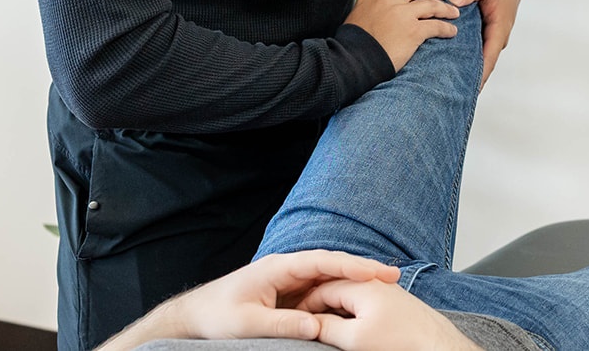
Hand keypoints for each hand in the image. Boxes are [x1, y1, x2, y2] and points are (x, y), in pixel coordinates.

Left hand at [95, 251, 399, 349]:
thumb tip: (317, 327)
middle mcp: (286, 268)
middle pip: (332, 264)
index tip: (382, 271)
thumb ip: (283, 324)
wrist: (195, 316)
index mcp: (279, 267)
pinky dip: (338, 292)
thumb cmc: (217, 316)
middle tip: (394, 277)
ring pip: (327, 276)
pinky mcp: (287, 293)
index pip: (325, 262)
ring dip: (353, 280)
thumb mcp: (248, 324)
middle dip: (363, 269)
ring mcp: (287, 279)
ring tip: (383, 288)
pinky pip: (318, 290)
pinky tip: (356, 301)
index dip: (355, 265)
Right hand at [300, 278, 483, 350]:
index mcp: (361, 284)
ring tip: (327, 331)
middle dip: (318, 307)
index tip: (294, 322)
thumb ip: (327, 327)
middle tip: (307, 327)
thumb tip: (308, 324)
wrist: (438, 346)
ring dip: (336, 312)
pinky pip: (364, 303)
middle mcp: (373, 281)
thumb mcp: (356, 339)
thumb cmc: (402, 342)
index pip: (320, 290)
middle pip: (335, 290)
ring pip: (350, 297)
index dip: (304, 307)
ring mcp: (385, 289)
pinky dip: (352, 314)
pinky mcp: (394, 302)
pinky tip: (351, 330)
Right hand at [345, 0, 459, 70]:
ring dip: (445, 8)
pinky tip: (452, 31)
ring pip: (431, 4)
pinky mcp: (413, 31)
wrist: (352, 62)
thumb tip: (381, 10)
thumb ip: (371, 7)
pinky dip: (447, 28)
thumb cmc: (352, 45)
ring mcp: (401, 14)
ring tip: (453, 13)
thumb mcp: (357, 15)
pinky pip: (436, 25)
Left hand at [450, 0, 527, 87]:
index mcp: (499, 27)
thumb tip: (454, 2)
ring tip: (448, 77)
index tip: (469, 91)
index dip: (480, 76)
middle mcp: (498, 33)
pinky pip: (478, 44)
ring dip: (468, 64)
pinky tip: (452, 55)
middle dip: (470, 75)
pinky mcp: (489, 26)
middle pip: (484, 61)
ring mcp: (494, 31)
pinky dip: (468, 51)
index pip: (489, 58)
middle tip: (451, 89)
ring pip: (481, 53)